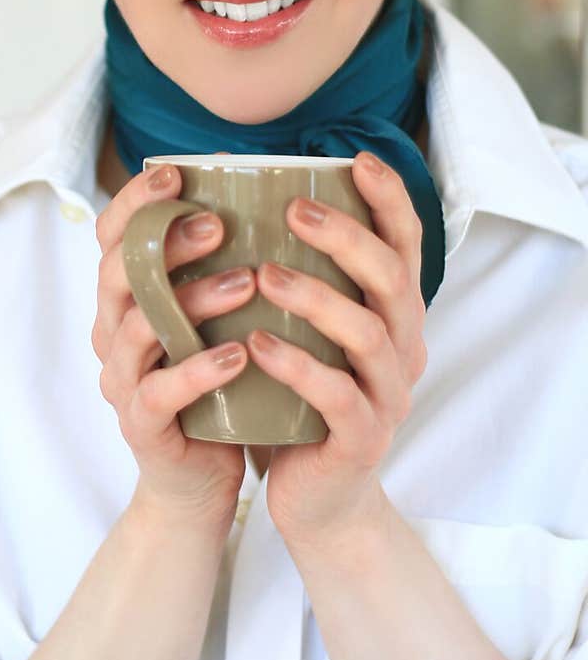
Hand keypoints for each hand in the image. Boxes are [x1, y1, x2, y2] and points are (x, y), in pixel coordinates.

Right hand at [92, 160, 255, 527]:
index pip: (111, 237)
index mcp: (125, 300)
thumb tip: (267, 194)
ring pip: (141, 328)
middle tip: (218, 223)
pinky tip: (240, 355)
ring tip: (247, 283)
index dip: (134, 202)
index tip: (175, 173)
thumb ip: (220, 267)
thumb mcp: (212, 319)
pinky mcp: (142, 425)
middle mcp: (112, 333)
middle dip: (164, 242)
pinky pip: (160, 392)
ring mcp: (122, 380)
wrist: (200, 481)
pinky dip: (199, 371)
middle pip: (117, 274)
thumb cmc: (215, 386)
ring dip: (193, 300)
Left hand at [247, 151, 427, 550]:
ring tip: (264, 273)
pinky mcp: (361, 440)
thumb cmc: (301, 400)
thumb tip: (252, 201)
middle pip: (393, 279)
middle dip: (346, 236)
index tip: (358, 159)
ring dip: (316, 297)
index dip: (391, 201)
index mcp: (393, 316)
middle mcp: (403, 349)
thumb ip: (298, 278)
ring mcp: (387, 396)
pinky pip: (336, 397)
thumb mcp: (308, 333)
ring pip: (367, 333)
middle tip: (293, 208)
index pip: (406, 246)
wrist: (317, 500)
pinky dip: (297, 366)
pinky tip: (257, 344)